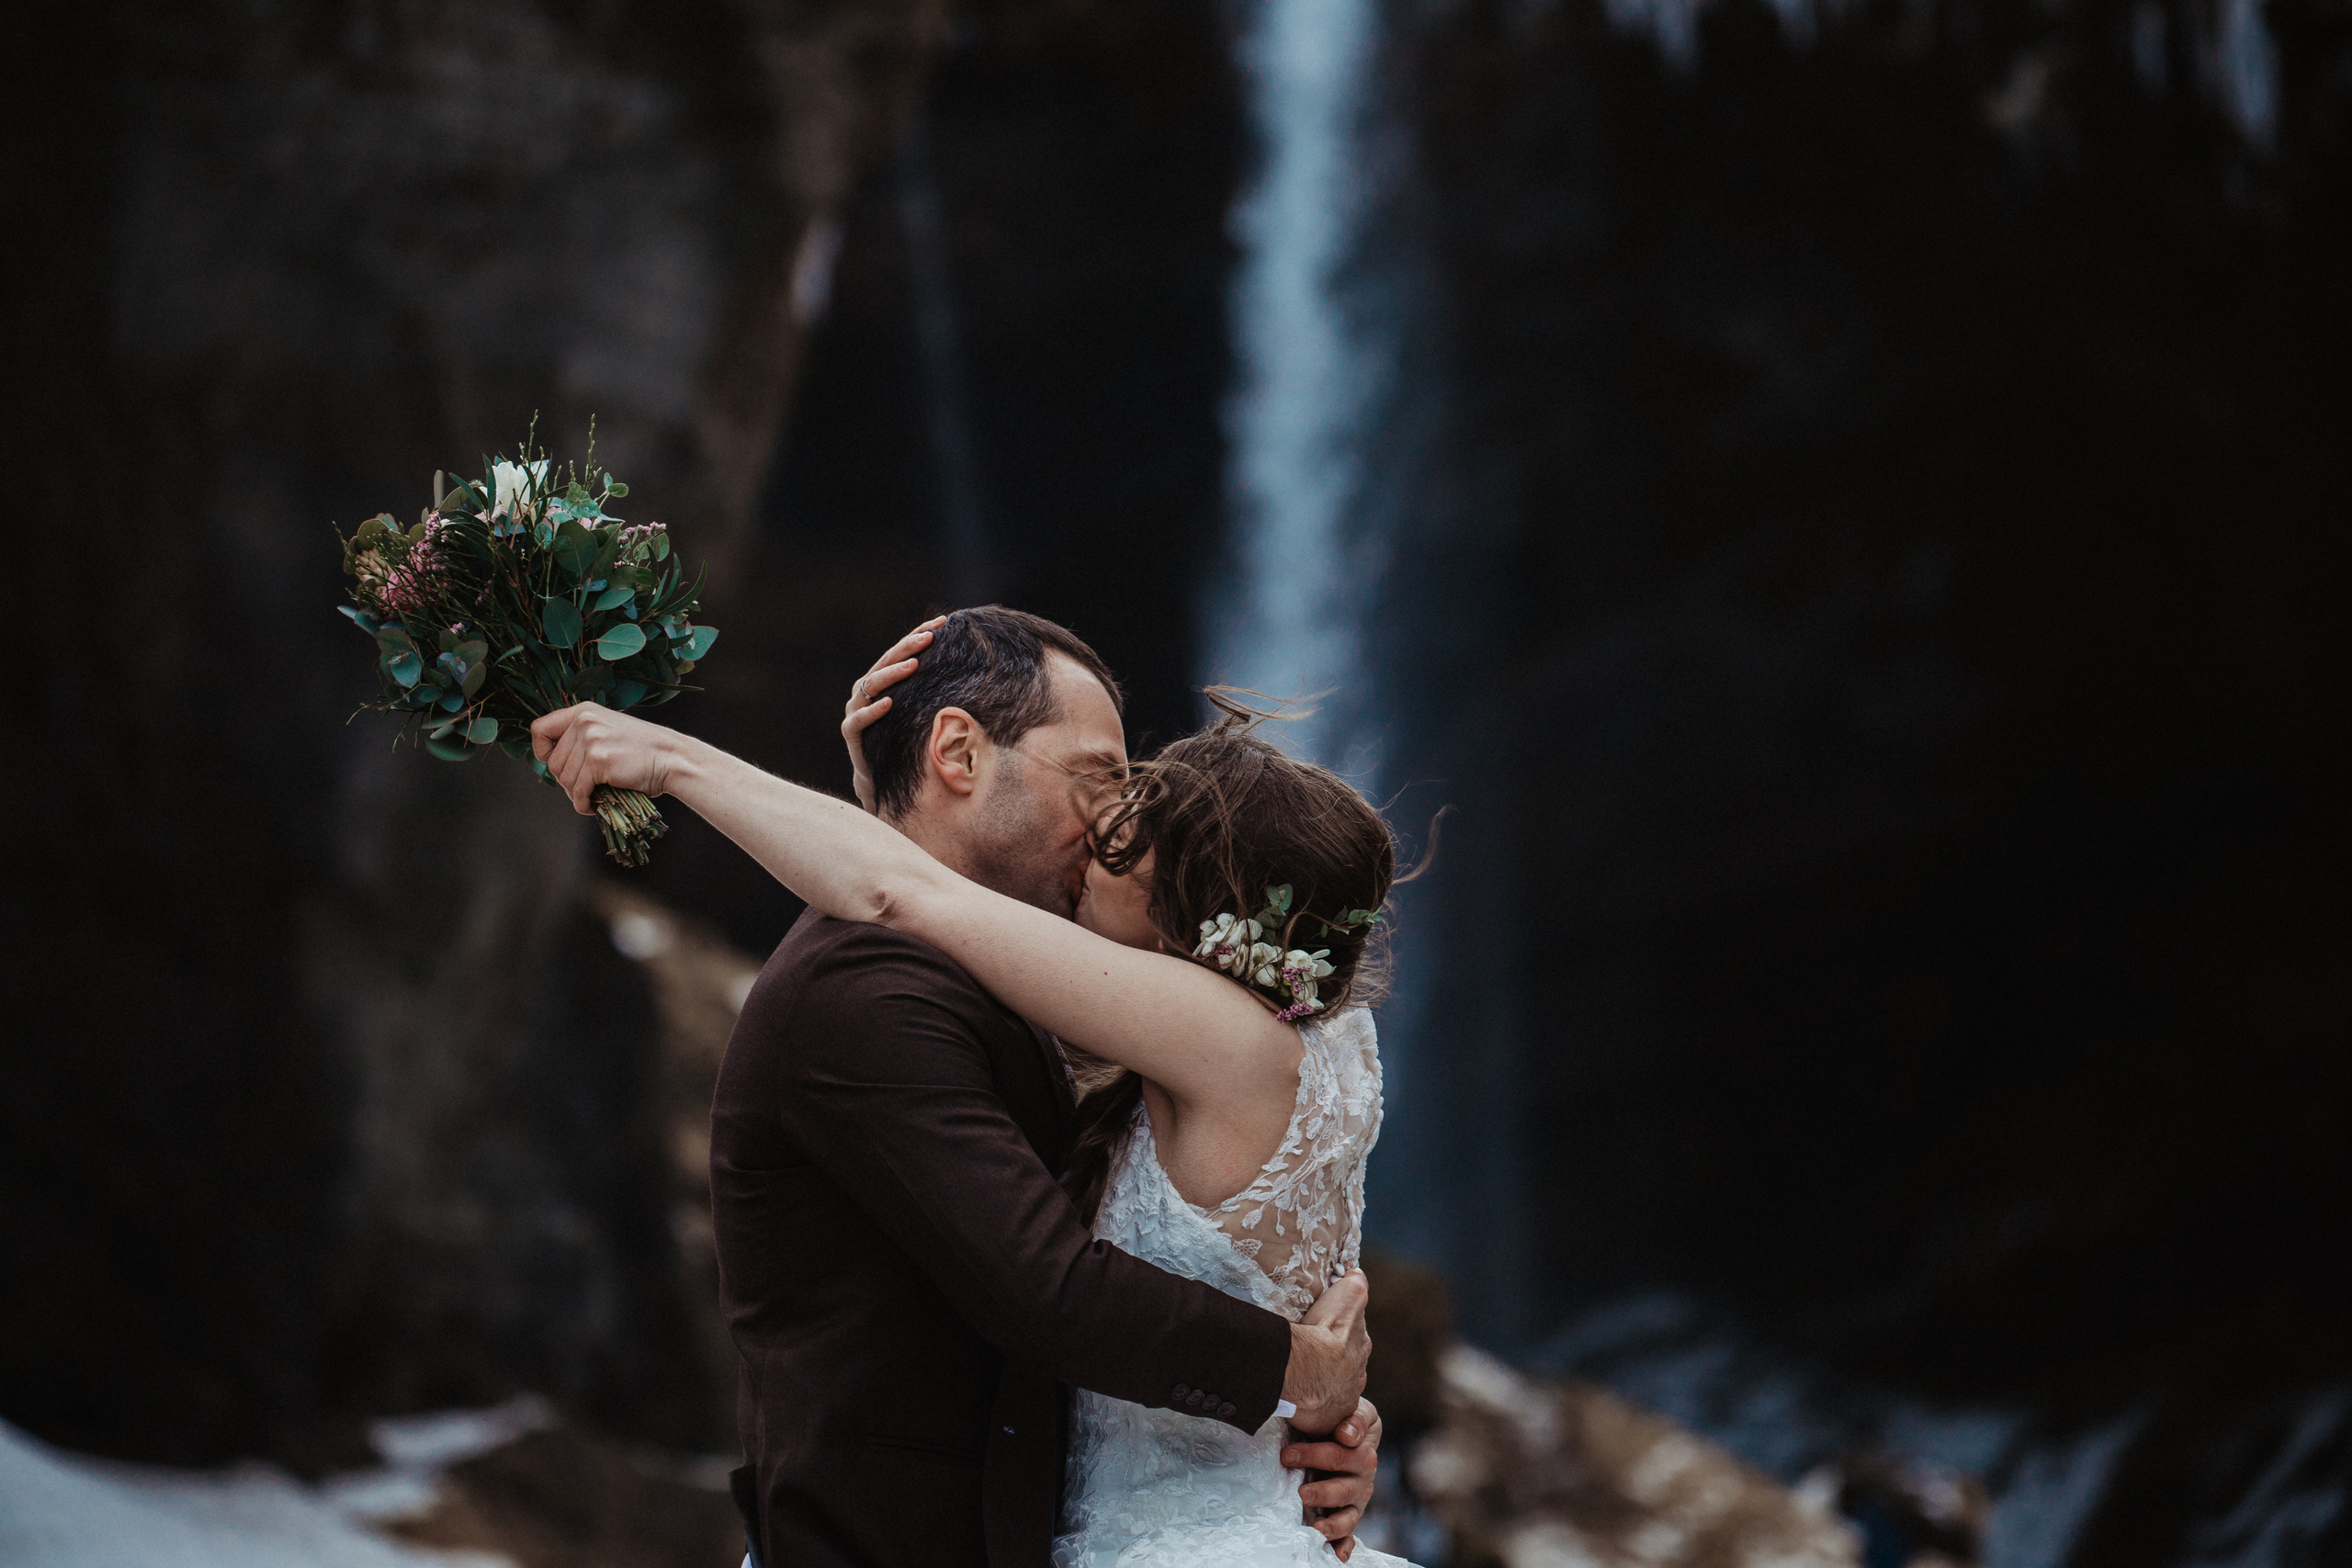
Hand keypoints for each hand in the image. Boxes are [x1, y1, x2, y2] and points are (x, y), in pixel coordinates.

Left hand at [531, 702, 685, 812]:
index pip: (539, 729)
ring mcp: (591, 739)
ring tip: (592, 796)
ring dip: (576, 794)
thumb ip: (581, 737)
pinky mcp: (598, 760)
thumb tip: (551, 762)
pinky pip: (578, 790)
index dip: (541, 751)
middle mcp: (583, 721)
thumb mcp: (608, 730)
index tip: (554, 763)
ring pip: (563, 779)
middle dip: (566, 781)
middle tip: (585, 787)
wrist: (672, 758)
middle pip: (552, 762)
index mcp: (583, 711)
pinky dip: (583, 803)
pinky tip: (593, 805)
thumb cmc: (642, 750)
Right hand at [843, 616, 944, 810]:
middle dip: (908, 647)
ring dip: (891, 674)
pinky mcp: (851, 732)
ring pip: (870, 685)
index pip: (900, 651)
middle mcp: (866, 691)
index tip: (942, 621)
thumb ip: (932, 691)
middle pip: (886, 662)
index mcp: (882, 680)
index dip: (919, 634)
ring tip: (912, 665)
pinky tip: (888, 703)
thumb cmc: (905, 738)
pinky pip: (860, 719)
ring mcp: (856, 709)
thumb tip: (971, 670)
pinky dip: (873, 711)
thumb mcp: (920, 711)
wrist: (882, 775)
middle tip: (929, 638)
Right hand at [1281, 1269, 1369, 1436]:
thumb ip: (1355, 1284)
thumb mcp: (1346, 1296)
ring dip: (1322, 1386)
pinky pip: (1321, 1414)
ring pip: (1335, 1391)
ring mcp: (1344, 1399)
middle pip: (1346, 1368)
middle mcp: (1357, 1376)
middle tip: (1313, 1360)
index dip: (1342, 1336)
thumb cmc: (1324, 1330)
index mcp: (1359, 1348)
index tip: (1327, 1335)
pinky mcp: (1328, 1419)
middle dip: (1333, 1364)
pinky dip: (1313, 1409)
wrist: (1309, 1368)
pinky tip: (1300, 1403)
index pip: (1355, 1341)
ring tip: (1303, 1381)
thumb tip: (1357, 1274)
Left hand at [1283, 1396, 1381, 1560]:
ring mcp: (1355, 1502)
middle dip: (1319, 1492)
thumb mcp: (1359, 1411)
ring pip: (1347, 1517)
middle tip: (1299, 1493)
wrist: (1348, 1433)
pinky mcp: (1349, 1517)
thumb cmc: (1346, 1421)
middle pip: (1341, 1490)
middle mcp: (1362, 1482)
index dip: (1313, 1455)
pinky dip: (1343, 1547)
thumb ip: (1356, 1418)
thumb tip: (1347, 1435)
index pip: (1338, 1456)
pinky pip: (1349, 1536)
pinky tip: (1336, 1555)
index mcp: (1362, 1455)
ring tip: (1315, 1529)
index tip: (1287, 1455)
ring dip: (1332, 1525)